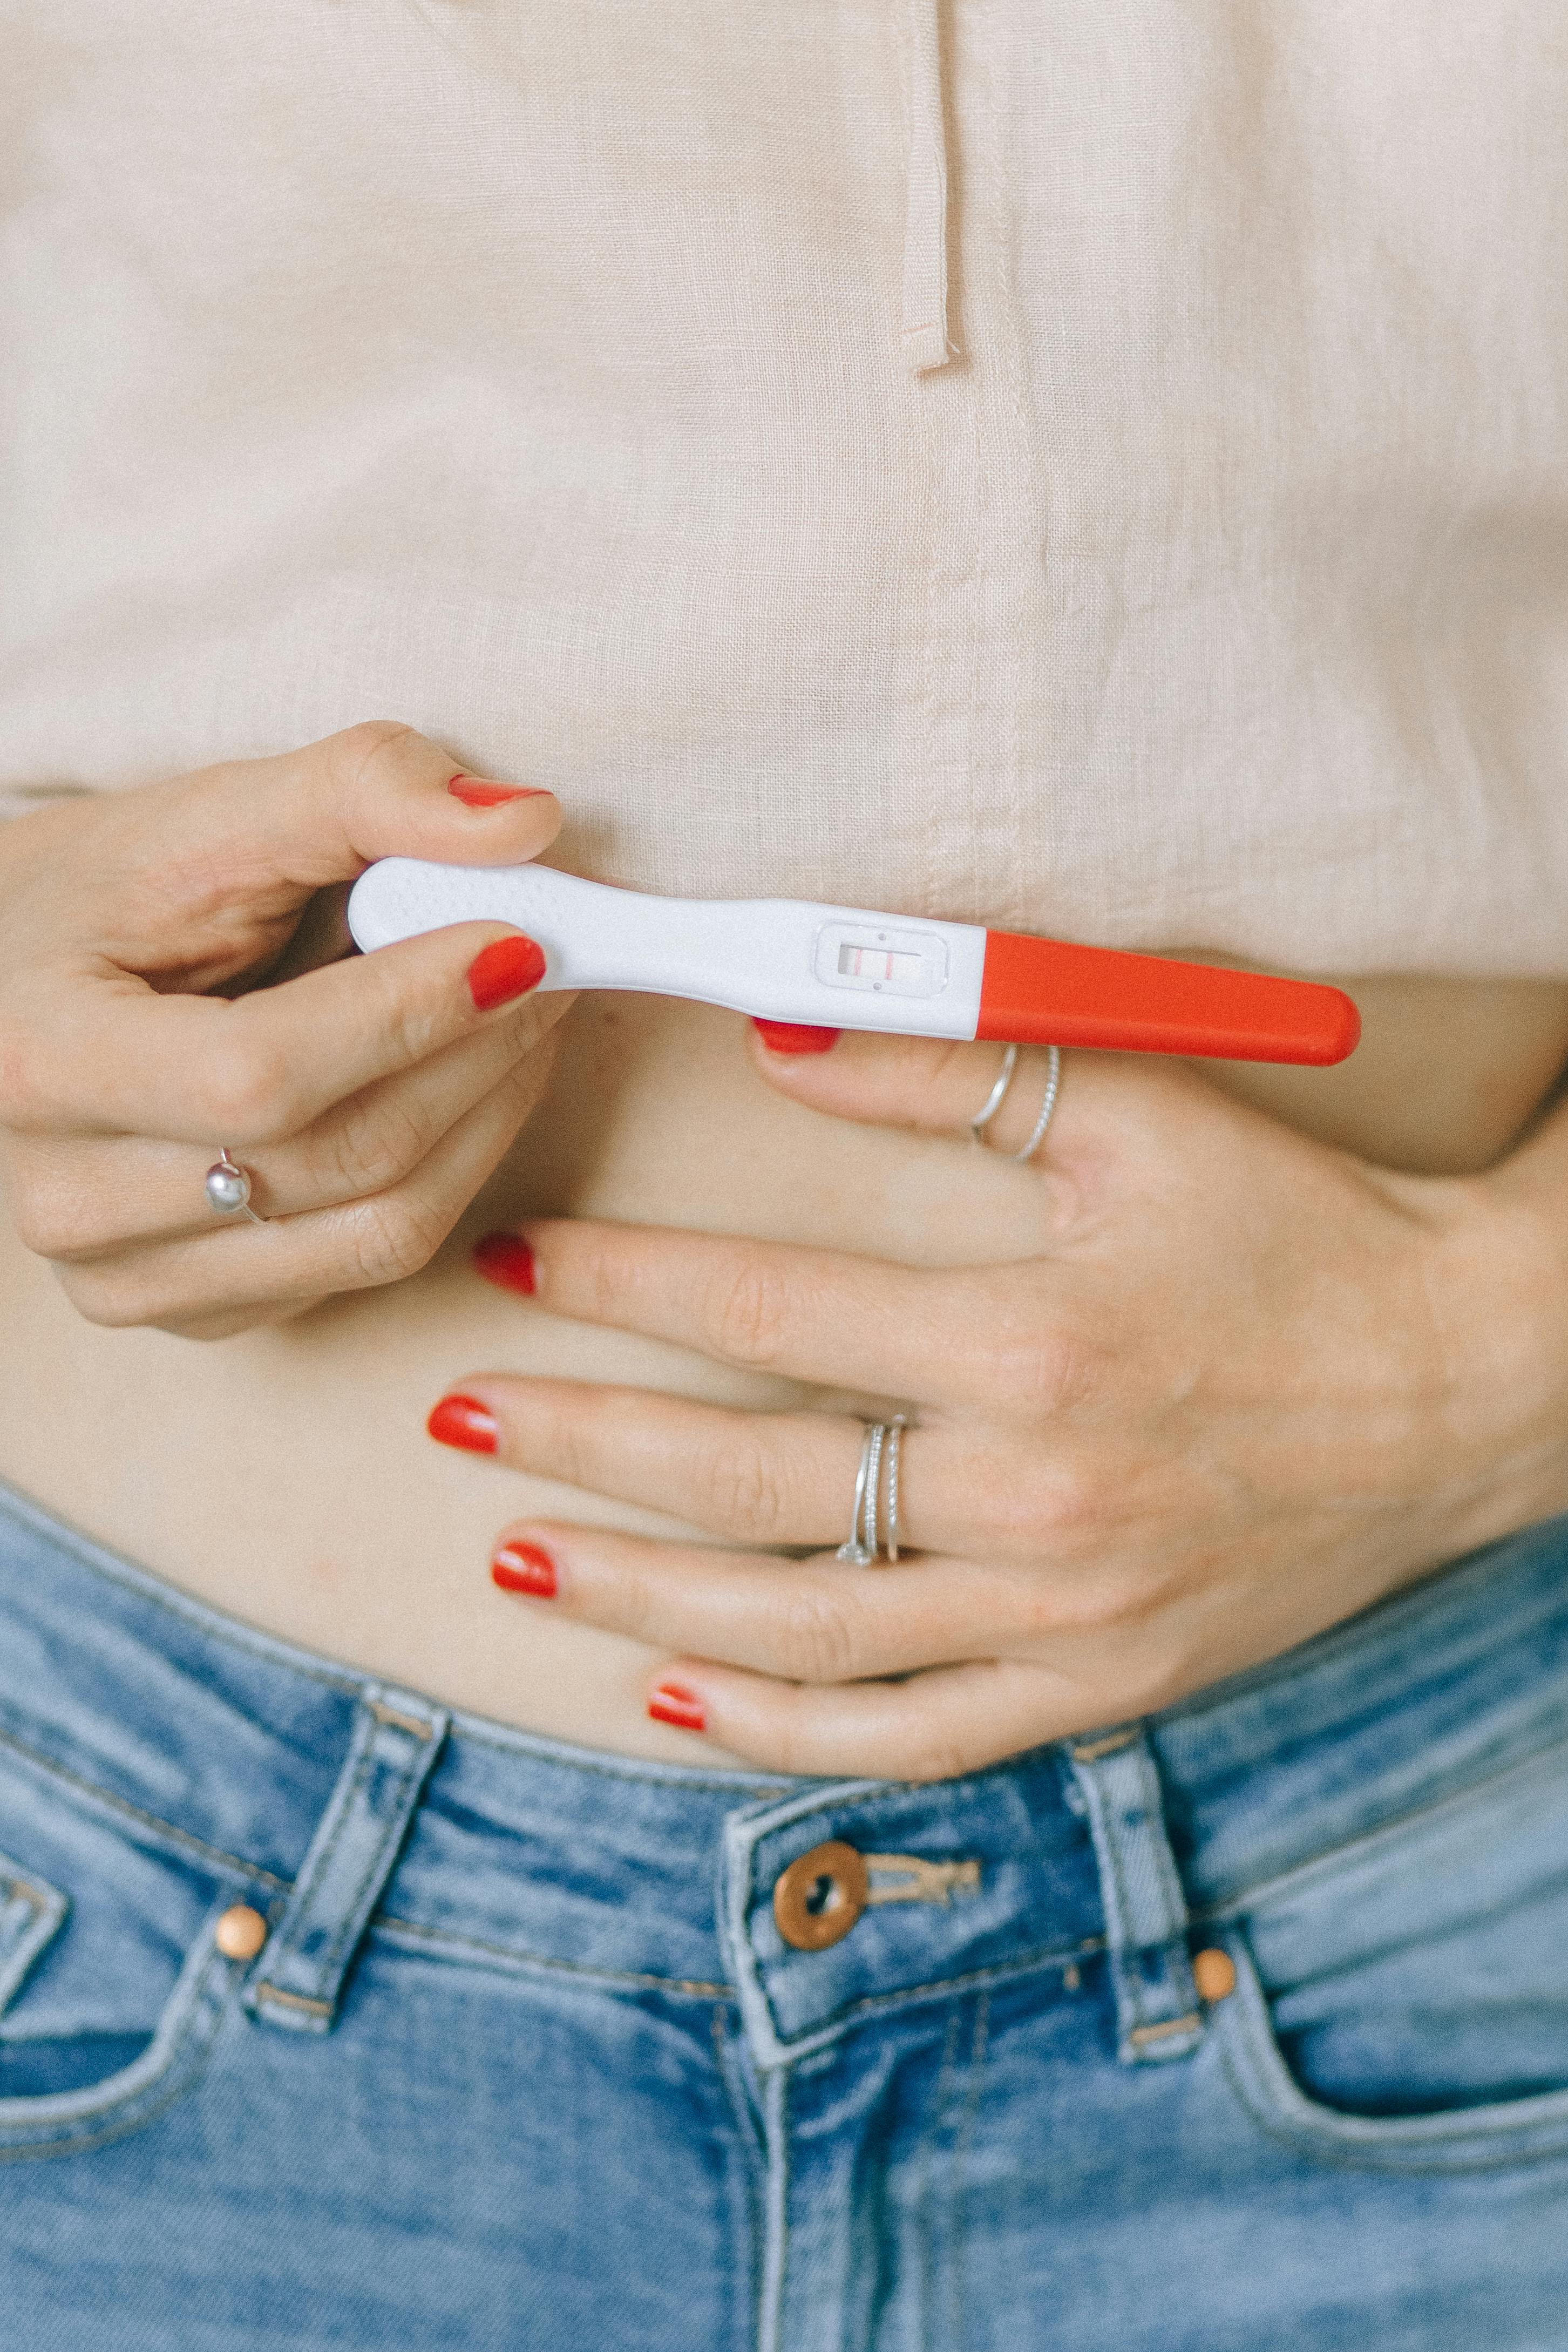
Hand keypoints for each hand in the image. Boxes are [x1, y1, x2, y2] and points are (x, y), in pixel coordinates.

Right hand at [0, 723, 569, 1338]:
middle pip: (342, 1160)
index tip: (520, 943)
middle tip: (553, 967)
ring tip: (527, 1017)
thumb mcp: (210, 813)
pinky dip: (454, 1168)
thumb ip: (360, 791)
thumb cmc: (113, 896)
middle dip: (481, 1055)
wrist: (19, 987)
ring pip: (382, 1231)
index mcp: (44, 1063)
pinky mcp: (197, 1312)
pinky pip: (373, 1261)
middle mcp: (68, 1200)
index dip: (412, 1011)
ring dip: (490, 1115)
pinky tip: (466, 1081)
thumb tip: (525, 822)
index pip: (265, 1075)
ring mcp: (130, 1277)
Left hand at [432, 1026, 1567, 1776]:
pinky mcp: (1096, 1683)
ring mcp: (1059, 1613)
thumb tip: (782, 1042)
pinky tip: (679, 1699)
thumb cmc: (1300, 1235)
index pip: (768, 1310)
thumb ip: (955, 1071)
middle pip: (747, 1478)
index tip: (519, 1261)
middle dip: (578, 1444)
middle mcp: (1031, 1496)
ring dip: (636, 1596)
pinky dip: (783, 1728)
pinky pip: (909, 1734)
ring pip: (798, 1628)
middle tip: (455, 1416)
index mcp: (1030, 1341)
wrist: (1463, 1385)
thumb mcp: (1141, 1118)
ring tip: (515, 1556)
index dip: (623, 1282)